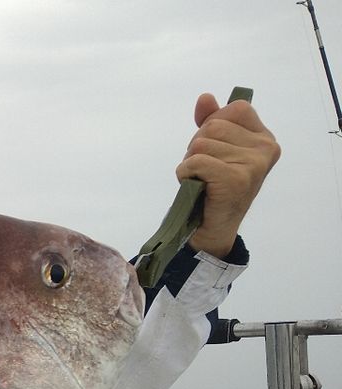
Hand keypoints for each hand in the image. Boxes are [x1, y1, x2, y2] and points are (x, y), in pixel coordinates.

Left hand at [177, 93, 280, 257]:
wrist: (211, 227)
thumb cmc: (213, 186)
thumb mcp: (215, 148)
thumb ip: (212, 120)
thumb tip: (205, 97)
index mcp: (264, 138)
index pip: (235, 109)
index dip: (214, 124)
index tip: (216, 149)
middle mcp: (265, 148)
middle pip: (213, 125)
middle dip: (198, 146)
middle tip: (205, 170)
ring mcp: (253, 164)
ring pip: (201, 144)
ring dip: (190, 162)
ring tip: (202, 180)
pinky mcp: (236, 179)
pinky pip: (196, 161)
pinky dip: (186, 173)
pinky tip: (197, 187)